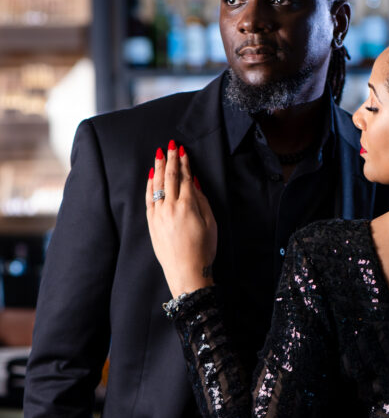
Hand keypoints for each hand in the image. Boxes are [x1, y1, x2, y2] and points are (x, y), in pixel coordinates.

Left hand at [146, 140, 217, 298]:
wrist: (186, 272)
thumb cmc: (203, 250)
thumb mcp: (210, 224)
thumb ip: (201, 200)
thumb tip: (193, 182)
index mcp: (188, 206)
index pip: (184, 178)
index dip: (183, 163)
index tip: (182, 151)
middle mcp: (170, 207)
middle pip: (169, 177)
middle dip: (170, 159)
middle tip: (170, 145)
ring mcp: (158, 215)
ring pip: (156, 185)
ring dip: (158, 168)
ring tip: (159, 154)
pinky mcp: (151, 223)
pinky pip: (148, 198)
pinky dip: (149, 185)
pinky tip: (151, 176)